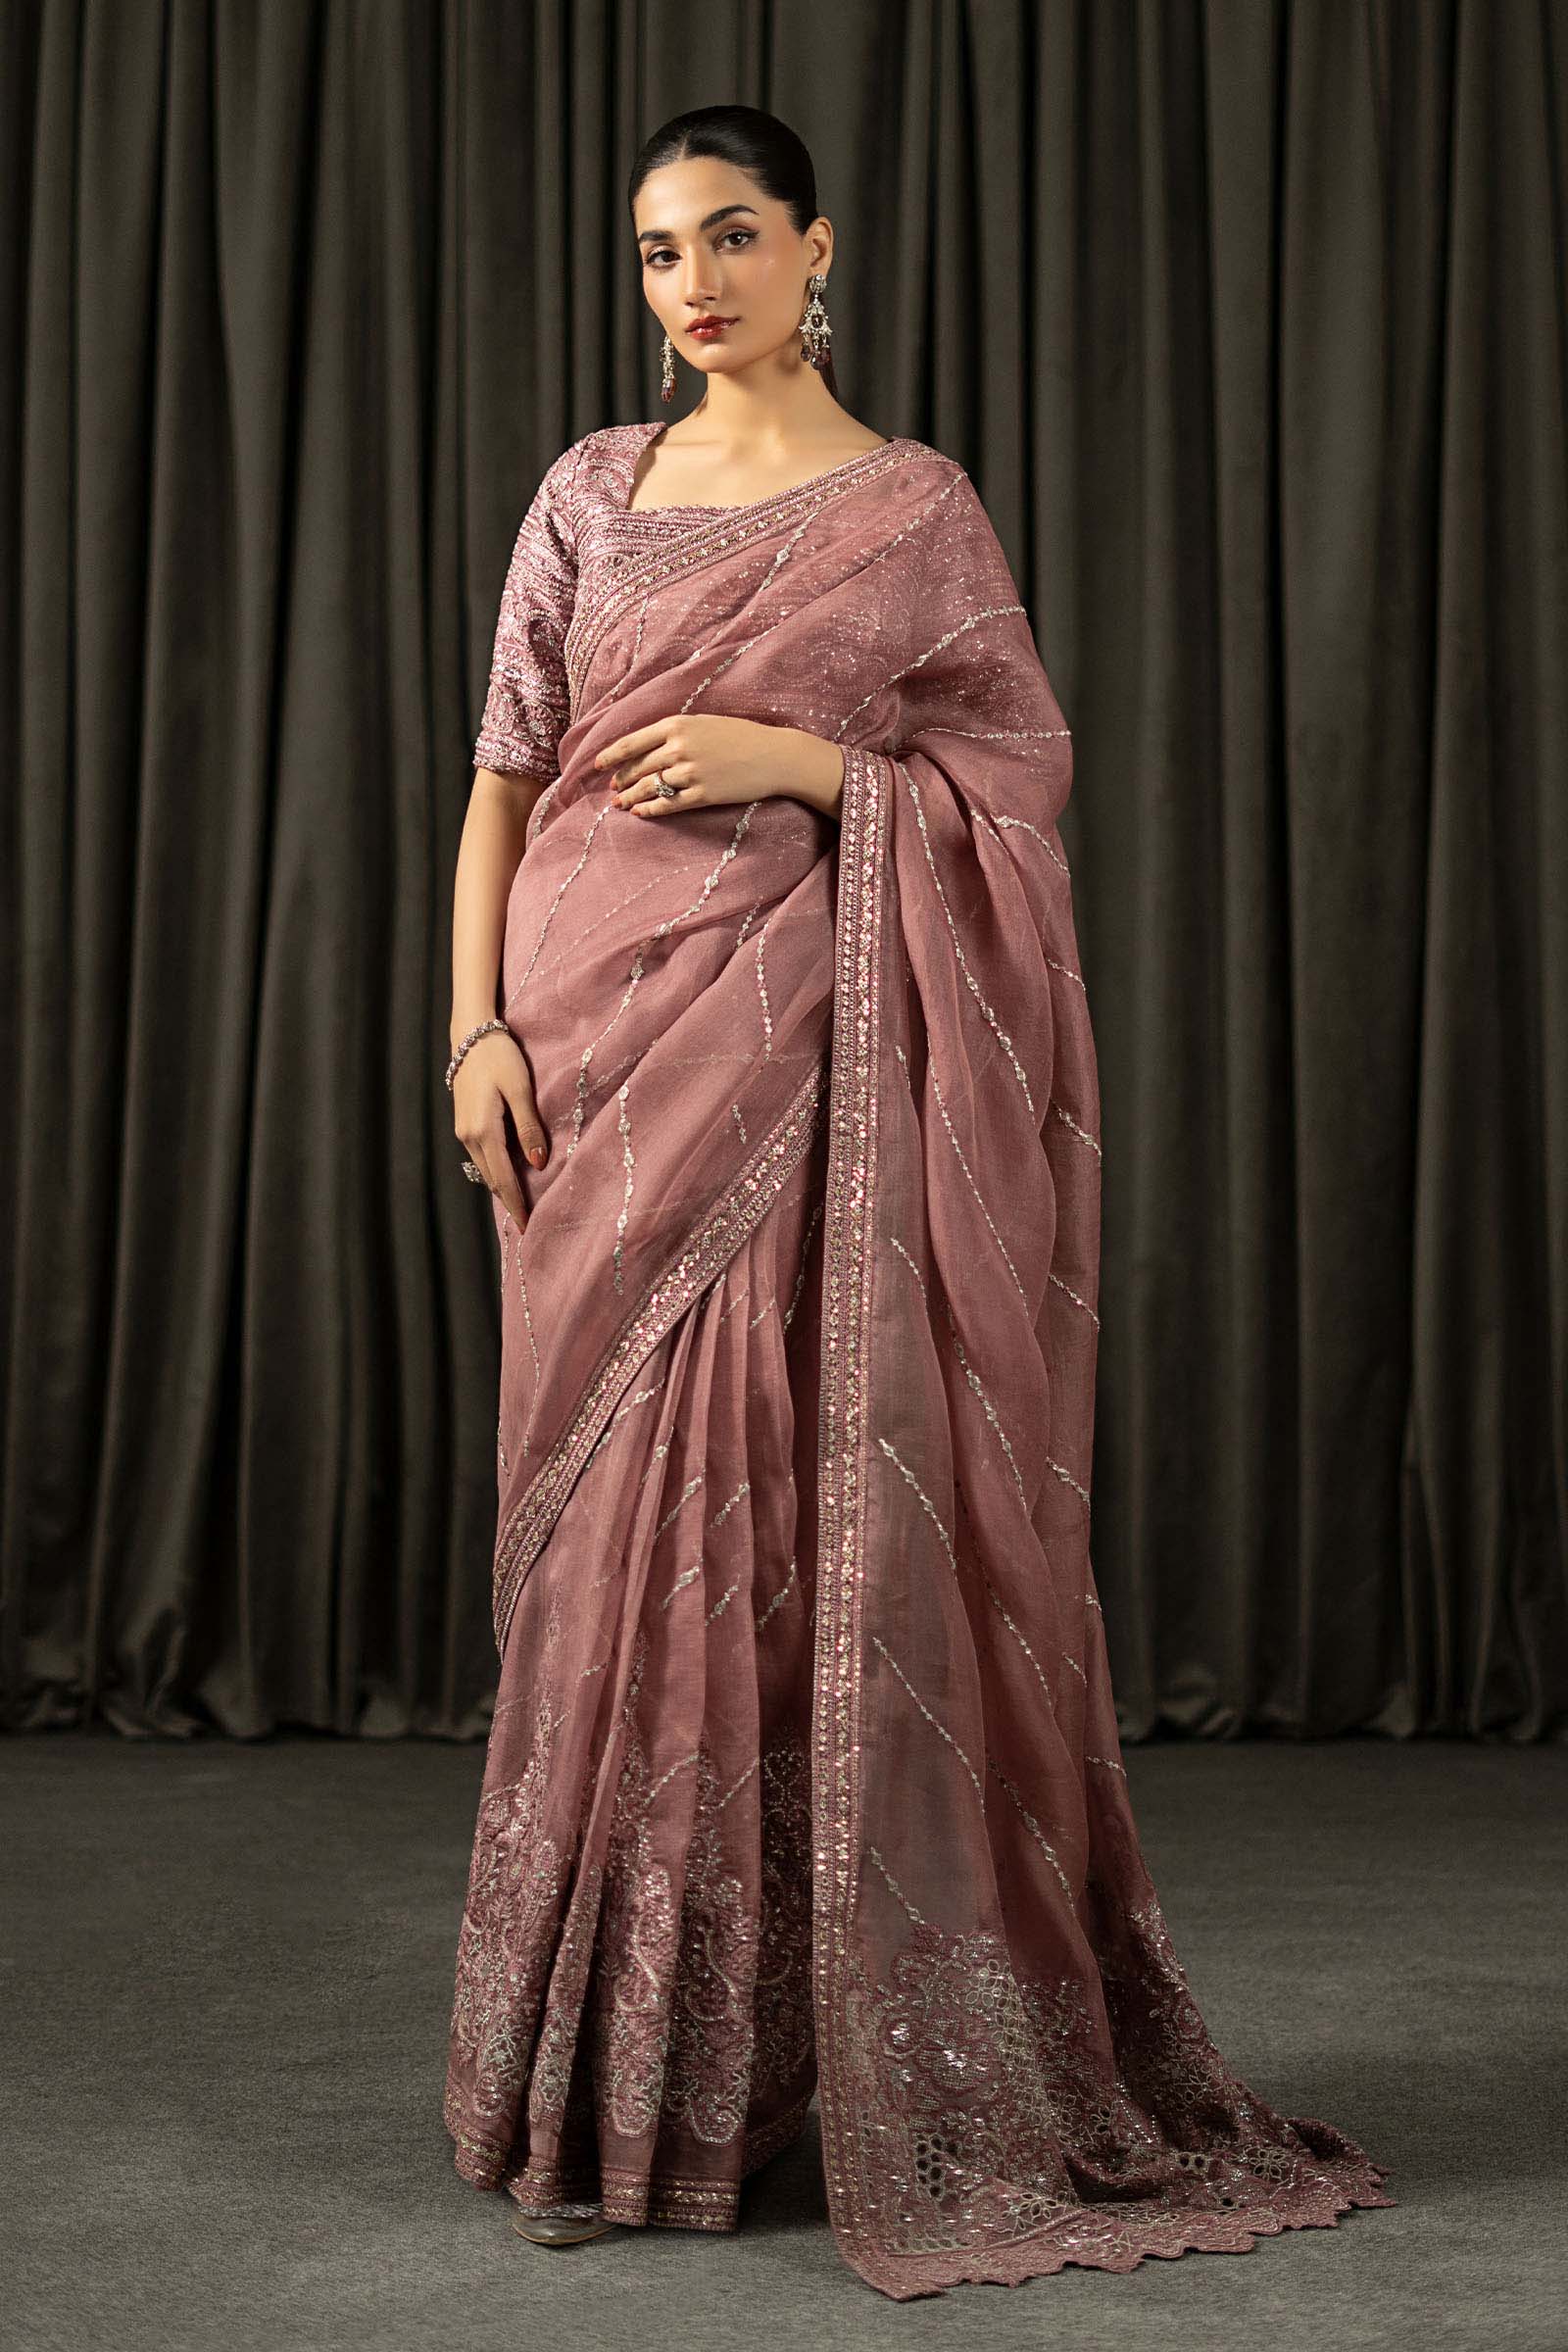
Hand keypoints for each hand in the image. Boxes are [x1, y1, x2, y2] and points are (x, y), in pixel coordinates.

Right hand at [451, 1029, 547, 1229]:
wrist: (470, 1034)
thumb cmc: (499, 1057)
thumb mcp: (519, 1090)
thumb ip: (529, 1127)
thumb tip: (538, 1164)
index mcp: (484, 1131)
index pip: (504, 1178)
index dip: (516, 1204)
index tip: (528, 1226)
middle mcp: (469, 1136)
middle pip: (492, 1179)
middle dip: (509, 1202)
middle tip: (527, 1224)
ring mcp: (464, 1130)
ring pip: (485, 1169)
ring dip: (502, 1187)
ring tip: (520, 1205)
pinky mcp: (464, 1123)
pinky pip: (481, 1156)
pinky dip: (494, 1170)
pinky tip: (507, 1175)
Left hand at [593, 714, 843, 817]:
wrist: (774, 755)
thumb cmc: (740, 736)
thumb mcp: (704, 722)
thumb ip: (675, 732)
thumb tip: (647, 748)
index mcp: (677, 725)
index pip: (632, 742)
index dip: (609, 755)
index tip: (596, 764)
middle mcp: (679, 748)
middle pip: (638, 767)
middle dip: (621, 780)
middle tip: (613, 788)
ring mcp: (691, 772)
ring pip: (649, 788)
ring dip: (631, 798)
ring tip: (621, 804)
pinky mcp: (703, 794)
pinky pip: (669, 805)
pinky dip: (651, 810)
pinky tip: (641, 813)